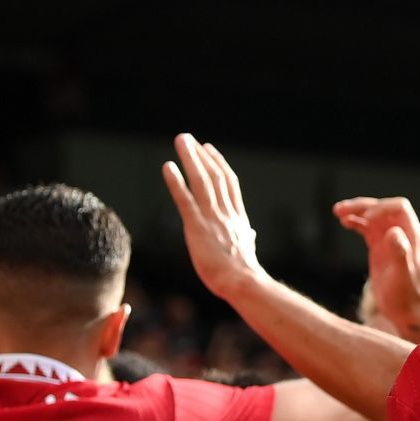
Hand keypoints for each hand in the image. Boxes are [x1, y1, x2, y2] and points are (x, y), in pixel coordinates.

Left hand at [162, 134, 262, 298]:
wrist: (242, 281)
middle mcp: (225, 212)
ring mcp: (212, 218)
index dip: (218, 163)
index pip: (229, 183)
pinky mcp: (197, 227)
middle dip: (201, 155)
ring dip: (190, 159)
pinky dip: (176, 182)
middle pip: (214, 176)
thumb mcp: (248, 250)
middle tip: (188, 139)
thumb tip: (251, 234)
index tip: (209, 150)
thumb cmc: (243, 272)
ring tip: (180, 142)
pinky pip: (185, 200)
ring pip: (201, 181)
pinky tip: (168, 167)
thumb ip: (247, 237)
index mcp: (238, 217)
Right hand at [333, 196, 419, 342]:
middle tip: (341, 209)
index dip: (382, 208)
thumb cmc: (403, 295)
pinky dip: (355, 222)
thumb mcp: (400, 275)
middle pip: (382, 209)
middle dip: (363, 206)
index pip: (399, 208)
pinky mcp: (379, 247)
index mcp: (412, 236)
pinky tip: (344, 222)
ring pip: (372, 217)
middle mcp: (402, 234)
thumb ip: (399, 253)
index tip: (366, 218)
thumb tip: (392, 232)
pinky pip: (367, 228)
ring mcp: (390, 240)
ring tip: (338, 212)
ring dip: (356, 211)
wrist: (403, 310)